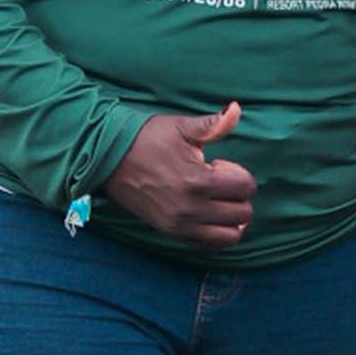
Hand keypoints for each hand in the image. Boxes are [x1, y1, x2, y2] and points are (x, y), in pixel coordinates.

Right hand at [99, 102, 256, 248]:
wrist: (110, 158)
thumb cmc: (148, 139)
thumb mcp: (182, 127)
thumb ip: (214, 124)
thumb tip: (236, 108)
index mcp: (197, 182)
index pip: (245, 187)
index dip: (237, 172)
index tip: (216, 164)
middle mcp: (191, 210)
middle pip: (242, 213)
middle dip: (237, 194)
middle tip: (216, 180)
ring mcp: (180, 226)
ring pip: (230, 236)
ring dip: (232, 217)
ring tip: (217, 199)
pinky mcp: (171, 233)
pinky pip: (210, 245)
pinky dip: (218, 232)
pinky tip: (209, 213)